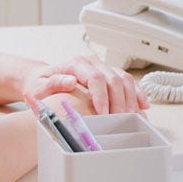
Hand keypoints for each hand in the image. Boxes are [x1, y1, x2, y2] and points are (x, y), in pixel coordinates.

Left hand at [22, 56, 148, 114]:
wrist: (41, 78)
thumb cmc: (39, 84)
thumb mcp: (39, 86)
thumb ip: (53, 83)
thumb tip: (70, 81)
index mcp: (76, 63)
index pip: (95, 77)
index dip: (102, 95)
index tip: (104, 112)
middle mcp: (91, 62)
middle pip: (113, 78)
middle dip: (119, 100)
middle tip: (120, 119)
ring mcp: (102, 67)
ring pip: (124, 78)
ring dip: (131, 97)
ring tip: (133, 115)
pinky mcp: (108, 74)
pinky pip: (127, 81)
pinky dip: (137, 92)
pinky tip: (143, 104)